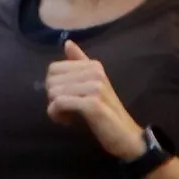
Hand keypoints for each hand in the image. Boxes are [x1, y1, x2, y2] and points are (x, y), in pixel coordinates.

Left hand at [41, 40, 146, 161]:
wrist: (127, 136)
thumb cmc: (108, 113)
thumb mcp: (93, 85)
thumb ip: (80, 64)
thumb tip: (67, 43)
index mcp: (94, 66)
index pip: (54, 68)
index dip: (53, 86)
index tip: (64, 98)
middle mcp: (95, 73)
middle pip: (51, 80)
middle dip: (52, 98)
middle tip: (65, 110)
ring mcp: (95, 87)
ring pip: (54, 92)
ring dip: (55, 108)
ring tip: (67, 116)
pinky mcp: (92, 104)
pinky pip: (59, 103)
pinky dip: (57, 114)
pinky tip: (66, 121)